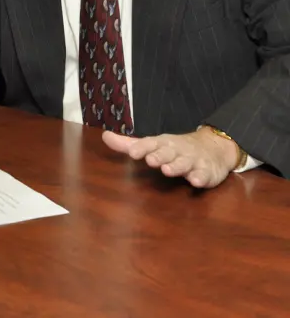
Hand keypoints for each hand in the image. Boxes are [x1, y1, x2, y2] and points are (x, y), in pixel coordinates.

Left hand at [102, 127, 240, 188]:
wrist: (212, 148)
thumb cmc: (174, 148)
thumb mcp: (151, 144)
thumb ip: (128, 144)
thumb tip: (105, 136)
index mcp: (161, 143)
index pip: (150, 143)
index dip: (142, 148)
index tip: (133, 153)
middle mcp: (176, 150)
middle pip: (167, 152)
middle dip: (159, 156)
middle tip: (151, 160)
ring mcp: (192, 160)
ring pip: (184, 163)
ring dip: (176, 166)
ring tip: (167, 170)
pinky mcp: (206, 171)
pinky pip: (204, 174)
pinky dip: (200, 177)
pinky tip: (195, 181)